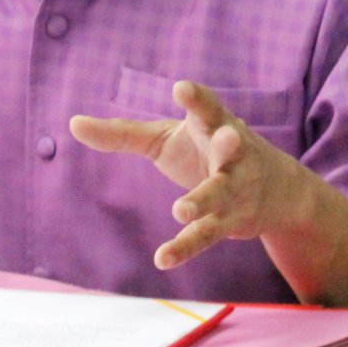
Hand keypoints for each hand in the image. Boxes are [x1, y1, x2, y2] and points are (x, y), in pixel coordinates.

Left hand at [69, 80, 300, 272]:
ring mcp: (234, 188)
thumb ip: (122, 133)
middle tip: (230, 135)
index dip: (197, 98)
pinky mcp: (231, 221)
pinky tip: (162, 258)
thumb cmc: (205, 150)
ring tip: (180, 210)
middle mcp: (231, 153)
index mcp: (212, 125)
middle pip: (232, 144)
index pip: (208, 107)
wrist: (275, 191)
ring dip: (203, 200)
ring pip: (221, 193)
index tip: (182, 88)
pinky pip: (207, 235)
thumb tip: (72, 123)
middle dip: (232, 140)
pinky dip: (186, 247)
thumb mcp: (165, 137)